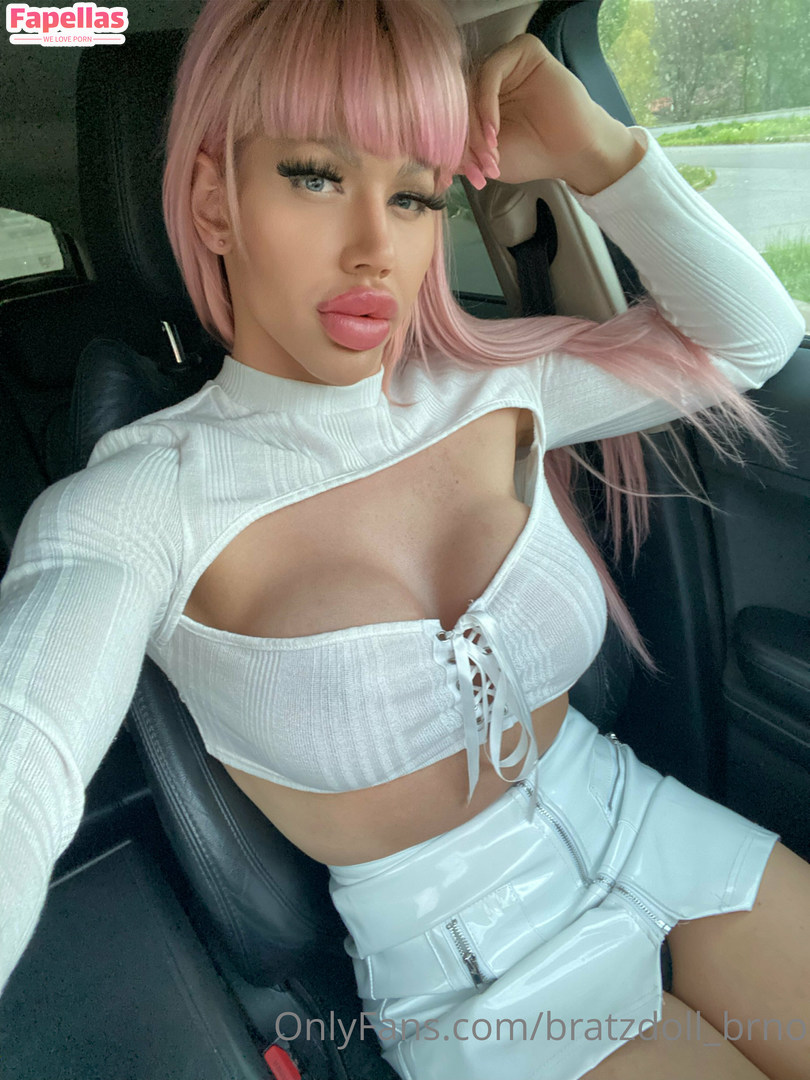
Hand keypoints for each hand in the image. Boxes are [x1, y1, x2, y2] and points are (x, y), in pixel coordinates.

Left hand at [459, 33, 633, 190]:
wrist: (570, 153)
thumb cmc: (533, 155)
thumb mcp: (485, 161)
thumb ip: (459, 155)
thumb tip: (432, 165)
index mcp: (478, 102)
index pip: (451, 114)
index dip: (449, 144)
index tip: (454, 174)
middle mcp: (489, 81)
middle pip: (458, 101)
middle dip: (463, 138)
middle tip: (476, 166)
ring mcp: (505, 65)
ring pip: (472, 87)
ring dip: (475, 124)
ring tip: (490, 149)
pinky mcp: (522, 51)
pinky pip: (490, 71)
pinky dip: (486, 102)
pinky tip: (494, 129)